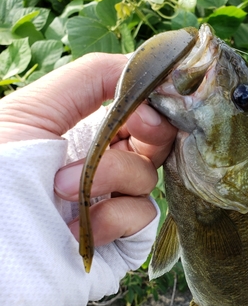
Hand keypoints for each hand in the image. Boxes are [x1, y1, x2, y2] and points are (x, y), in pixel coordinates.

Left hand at [0, 52, 176, 245]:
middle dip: (149, 131)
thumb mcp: (34, 109)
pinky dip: (111, 218)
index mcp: (85, 133)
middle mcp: (105, 165)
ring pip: (148, 176)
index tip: (148, 103)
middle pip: (156, 140)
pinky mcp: (122, 238)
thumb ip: (91, 77)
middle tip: (131, 132)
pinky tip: (77, 229)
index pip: (136, 109)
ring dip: (109, 176)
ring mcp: (114, 202)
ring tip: (60, 190)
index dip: (151, 101)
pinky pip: (143, 215)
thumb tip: (145, 67)